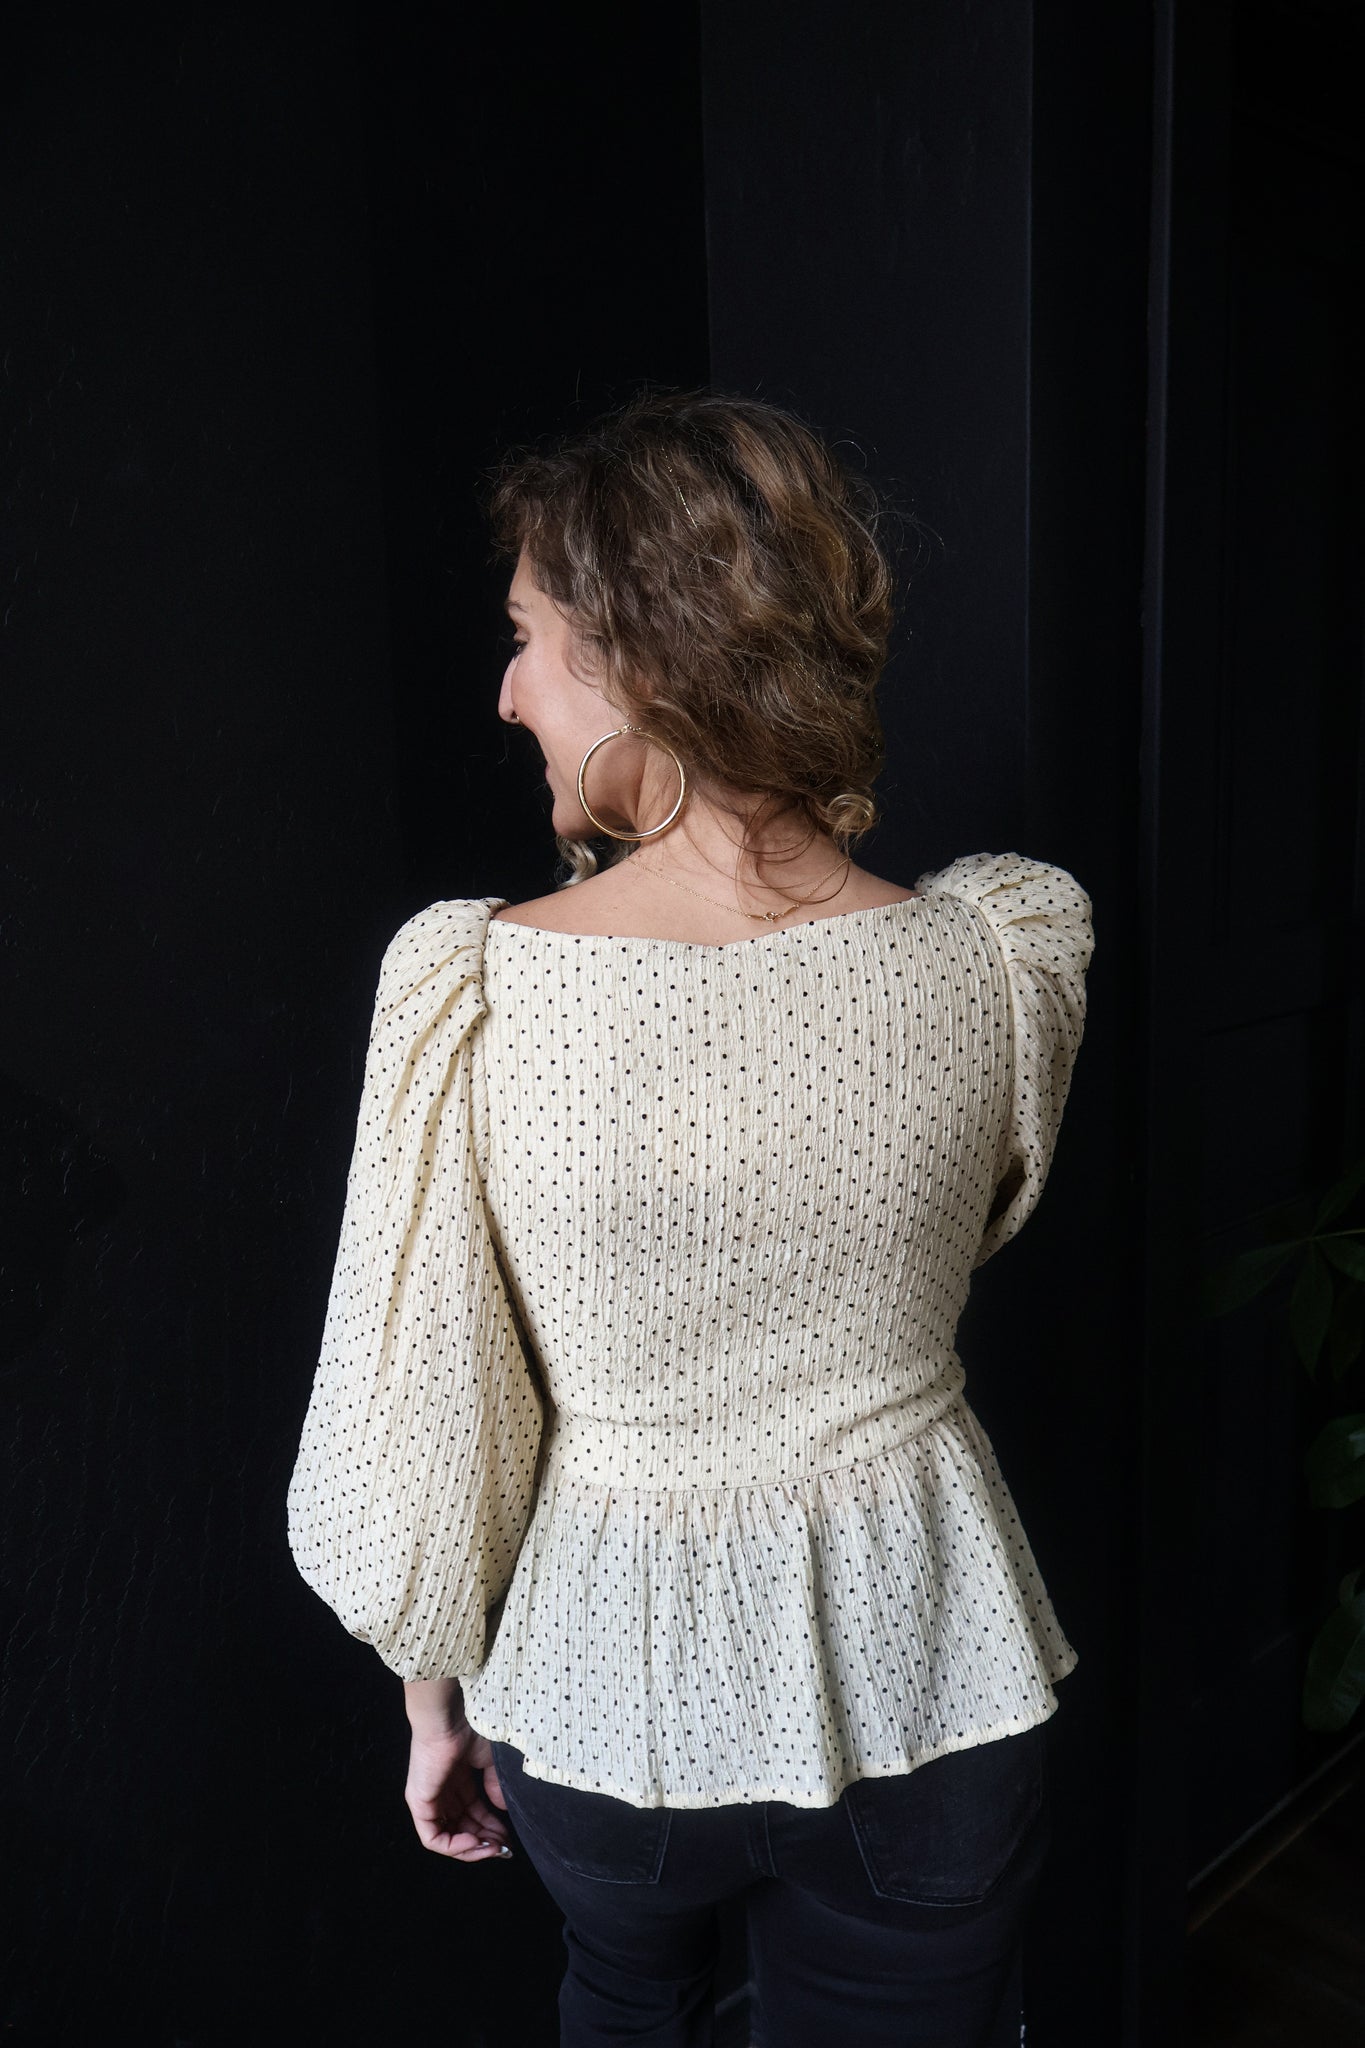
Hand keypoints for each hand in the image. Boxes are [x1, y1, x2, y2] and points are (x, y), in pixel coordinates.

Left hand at [404, 1717, 514, 1863]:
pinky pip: (433, 1838)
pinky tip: (476, 1842)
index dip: (491, 1830)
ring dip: (473, 1849)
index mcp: (456, 1782)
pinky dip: (455, 1847)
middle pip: (462, 1830)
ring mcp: (428, 1801)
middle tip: (505, 1849)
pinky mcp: (419, 1805)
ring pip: (448, 1839)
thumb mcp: (488, 1762)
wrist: (451, 1717)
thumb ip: (494, 1786)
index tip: (509, 1838)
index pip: (472, 1816)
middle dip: (485, 1842)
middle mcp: (441, 1794)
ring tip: (494, 1848)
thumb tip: (502, 1809)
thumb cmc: (469, 1729)